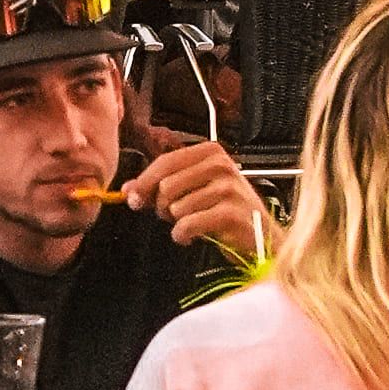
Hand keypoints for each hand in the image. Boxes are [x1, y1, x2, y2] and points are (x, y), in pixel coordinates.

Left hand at [133, 127, 270, 260]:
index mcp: (211, 152)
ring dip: (177, 222)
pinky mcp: (230, 214)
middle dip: (163, 206)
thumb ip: (160, 186)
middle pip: (166, 185)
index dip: (144, 182)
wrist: (260, 237)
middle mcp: (221, 165)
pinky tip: (193, 236)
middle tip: (175, 215)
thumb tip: (128, 190)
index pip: (165, 162)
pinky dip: (183, 235)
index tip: (133, 198)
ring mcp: (228, 188)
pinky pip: (187, 225)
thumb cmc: (227, 212)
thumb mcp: (194, 191)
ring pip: (176, 207)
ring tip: (193, 223)